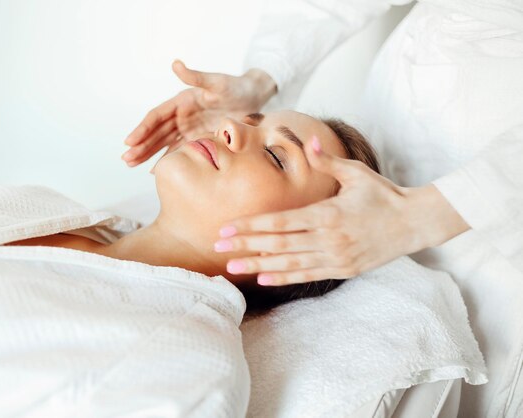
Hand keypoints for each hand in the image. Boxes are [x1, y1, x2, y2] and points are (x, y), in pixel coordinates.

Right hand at [122, 60, 275, 166]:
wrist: (252, 99)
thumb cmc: (234, 88)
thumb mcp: (216, 82)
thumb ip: (196, 76)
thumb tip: (175, 64)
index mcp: (181, 101)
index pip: (156, 116)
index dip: (142, 128)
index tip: (129, 141)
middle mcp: (181, 115)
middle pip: (155, 133)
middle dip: (140, 146)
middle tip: (126, 159)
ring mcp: (188, 128)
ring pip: (163, 143)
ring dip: (147, 154)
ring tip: (130, 164)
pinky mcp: (197, 138)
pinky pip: (178, 150)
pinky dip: (166, 159)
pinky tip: (153, 170)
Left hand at [214, 137, 469, 285]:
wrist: (415, 223)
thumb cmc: (383, 195)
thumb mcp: (357, 173)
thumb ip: (328, 161)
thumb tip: (309, 143)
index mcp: (328, 214)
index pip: (281, 222)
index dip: (251, 226)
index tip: (227, 228)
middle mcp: (329, 239)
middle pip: (278, 244)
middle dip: (246, 245)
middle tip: (219, 247)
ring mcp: (336, 257)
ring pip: (289, 263)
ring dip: (258, 265)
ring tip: (233, 267)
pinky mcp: (343, 269)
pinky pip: (307, 275)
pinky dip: (284, 277)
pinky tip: (263, 278)